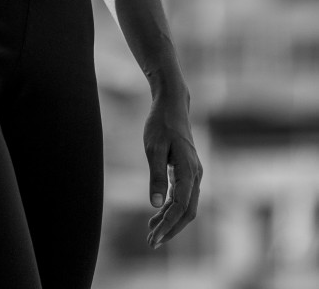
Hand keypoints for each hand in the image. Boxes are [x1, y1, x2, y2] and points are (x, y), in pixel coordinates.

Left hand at [143, 92, 201, 248]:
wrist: (172, 104)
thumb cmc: (161, 124)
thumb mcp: (153, 148)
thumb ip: (156, 176)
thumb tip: (155, 205)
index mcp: (189, 170)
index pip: (181, 206)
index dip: (168, 225)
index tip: (153, 238)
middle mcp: (196, 175)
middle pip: (188, 212)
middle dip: (171, 229)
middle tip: (152, 242)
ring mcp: (193, 174)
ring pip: (186, 206)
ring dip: (170, 221)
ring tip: (151, 232)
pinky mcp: (187, 171)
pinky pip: (182, 196)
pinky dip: (171, 208)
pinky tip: (157, 214)